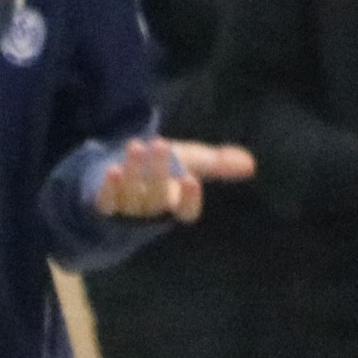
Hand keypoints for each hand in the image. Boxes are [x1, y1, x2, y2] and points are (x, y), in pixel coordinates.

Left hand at [91, 134, 255, 222]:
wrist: (126, 170)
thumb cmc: (164, 169)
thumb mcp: (192, 162)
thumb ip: (218, 163)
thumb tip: (250, 164)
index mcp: (177, 205)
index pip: (186, 212)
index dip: (189, 199)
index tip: (191, 179)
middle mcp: (154, 212)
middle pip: (157, 199)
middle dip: (158, 174)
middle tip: (160, 145)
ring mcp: (128, 211)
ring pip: (133, 197)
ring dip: (134, 174)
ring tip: (135, 146)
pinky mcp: (106, 206)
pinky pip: (108, 203)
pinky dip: (111, 189)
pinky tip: (113, 170)